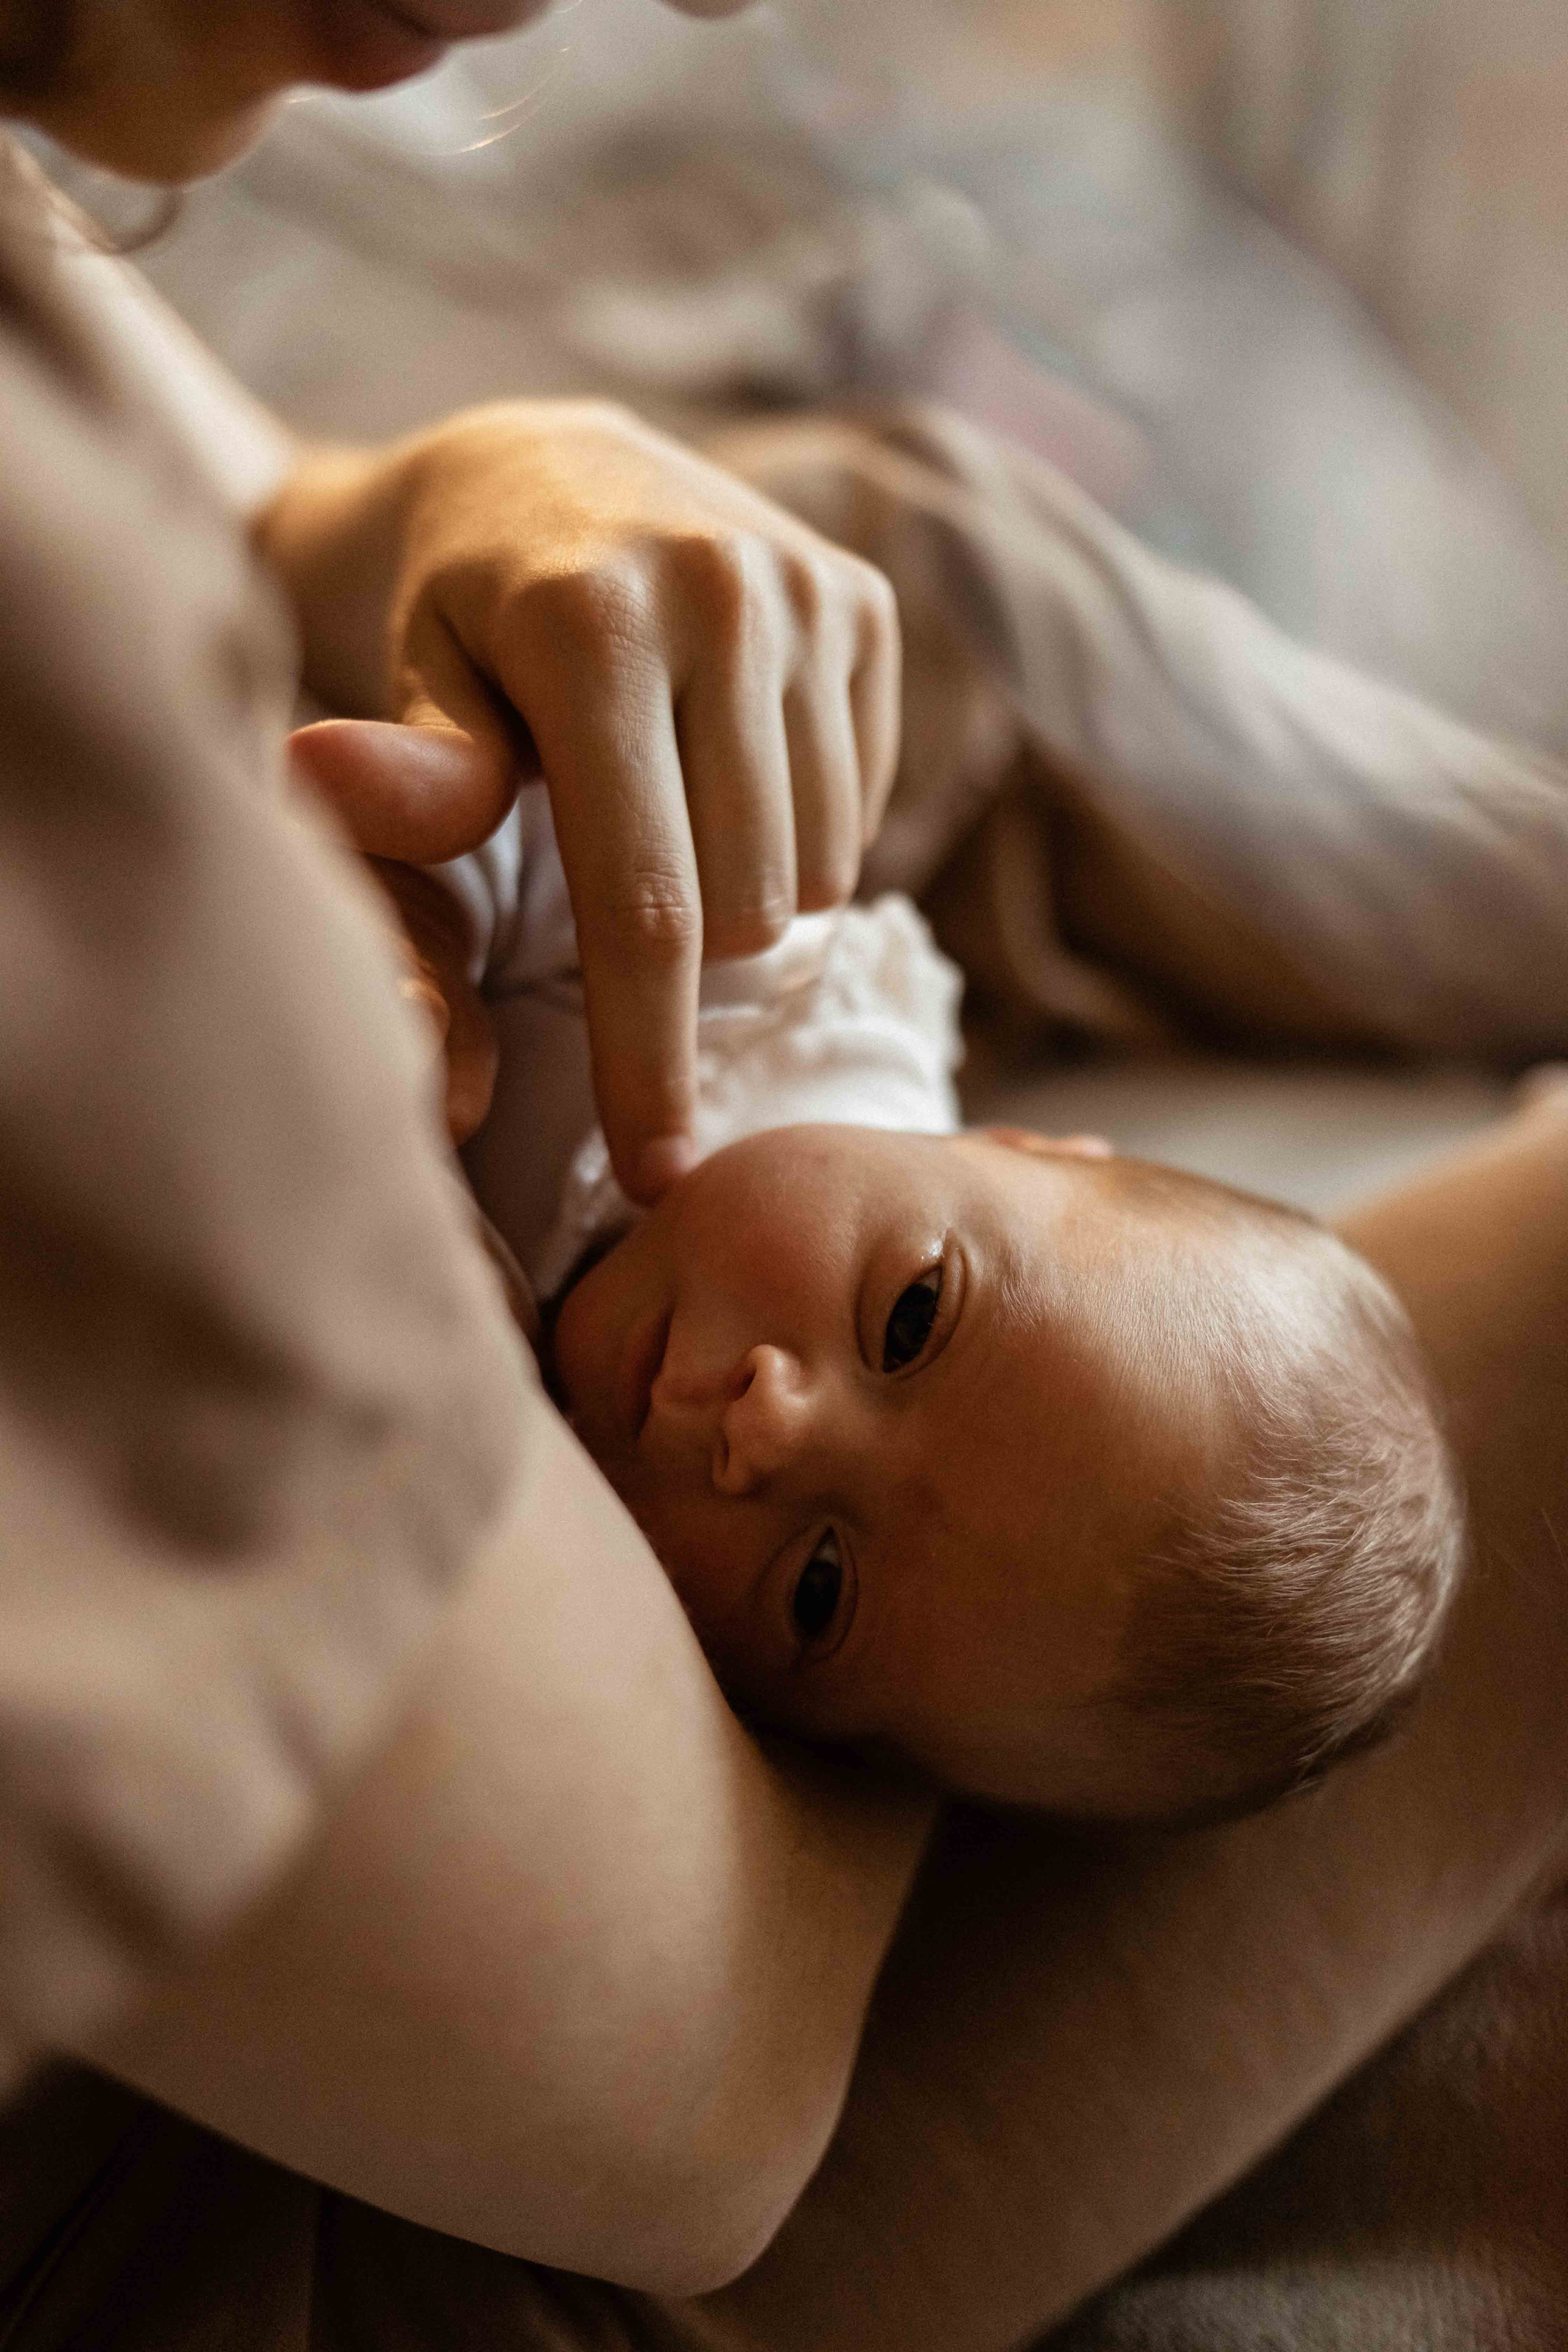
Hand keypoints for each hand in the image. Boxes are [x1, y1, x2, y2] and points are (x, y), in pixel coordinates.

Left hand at [266, 401, 900, 1201]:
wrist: (547, 465)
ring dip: (748, 902)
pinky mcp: (865, 605)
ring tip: (669, 835)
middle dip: (688, 967)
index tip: (658, 1175)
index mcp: (596, 626)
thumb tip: (320, 777)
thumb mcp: (408, 683)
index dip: (651, 1062)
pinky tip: (725, 781)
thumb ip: (413, 768)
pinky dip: (798, 837)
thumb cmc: (451, 610)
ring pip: (817, 871)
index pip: (647, 905)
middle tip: (620, 919)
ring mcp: (809, 594)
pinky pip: (860, 809)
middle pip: (746, 909)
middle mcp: (725, 595)